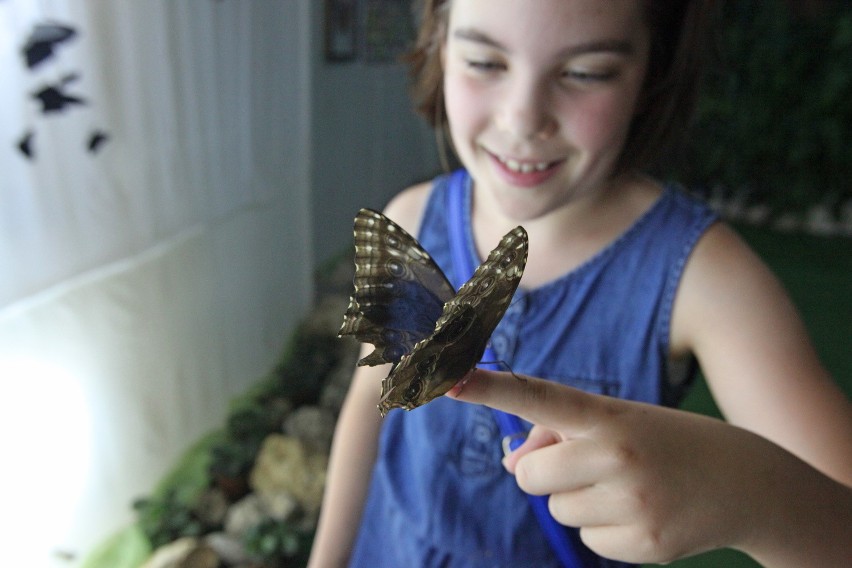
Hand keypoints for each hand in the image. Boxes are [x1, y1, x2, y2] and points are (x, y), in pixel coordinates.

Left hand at [446, 370, 851, 565]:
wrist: (744, 480)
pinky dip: (605, 529)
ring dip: (578, 500)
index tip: (447, 377)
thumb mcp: (614, 422)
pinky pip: (587, 540)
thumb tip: (514, 465)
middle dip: (547, 473)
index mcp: (606, 415)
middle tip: (590, 464)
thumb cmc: (661, 441)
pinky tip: (642, 513)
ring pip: (557, 511)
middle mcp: (616, 455)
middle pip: (531, 477)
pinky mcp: (644, 544)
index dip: (490, 387)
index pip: (538, 397)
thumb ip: (557, 435)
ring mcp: (632, 503)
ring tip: (626, 486)